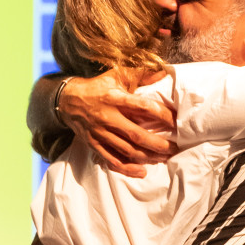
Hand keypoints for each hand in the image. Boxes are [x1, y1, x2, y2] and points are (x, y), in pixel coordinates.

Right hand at [59, 70, 175, 178]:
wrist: (68, 100)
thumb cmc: (98, 87)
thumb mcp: (117, 75)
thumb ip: (140, 74)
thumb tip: (162, 73)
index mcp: (115, 98)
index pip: (143, 107)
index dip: (161, 115)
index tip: (176, 122)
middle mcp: (108, 117)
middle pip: (137, 135)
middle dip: (158, 144)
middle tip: (176, 148)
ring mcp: (100, 133)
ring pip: (127, 150)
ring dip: (148, 157)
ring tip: (165, 158)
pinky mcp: (94, 144)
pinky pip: (112, 160)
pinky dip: (127, 168)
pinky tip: (142, 172)